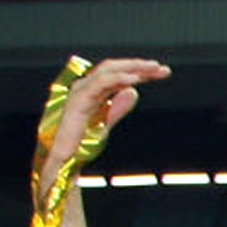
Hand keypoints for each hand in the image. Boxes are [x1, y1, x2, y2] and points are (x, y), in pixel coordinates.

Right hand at [40, 57, 168, 202]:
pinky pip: (100, 83)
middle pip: (113, 68)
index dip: (138, 71)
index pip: (116, 75)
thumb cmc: (80, 144)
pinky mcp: (78, 99)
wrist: (64, 161)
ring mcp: (80, 91)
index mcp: (91, 92)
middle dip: (138, 66)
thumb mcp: (106, 123)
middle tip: (162, 68)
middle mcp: (84, 87)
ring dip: (132, 68)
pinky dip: (118, 78)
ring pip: (108, 71)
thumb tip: (133, 92)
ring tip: (153, 68)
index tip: (161, 72)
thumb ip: (118, 108)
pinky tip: (136, 80)